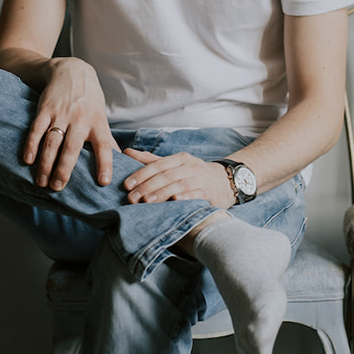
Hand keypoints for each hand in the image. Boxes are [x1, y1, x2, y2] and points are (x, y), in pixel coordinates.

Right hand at [23, 58, 118, 189]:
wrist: (71, 70)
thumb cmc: (89, 99)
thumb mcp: (101, 117)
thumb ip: (107, 140)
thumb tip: (123, 162)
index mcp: (97, 123)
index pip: (104, 146)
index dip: (105, 164)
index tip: (103, 182)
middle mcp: (80, 119)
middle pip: (72, 148)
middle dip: (64, 169)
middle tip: (58, 188)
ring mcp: (61, 114)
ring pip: (52, 142)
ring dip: (46, 163)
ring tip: (42, 182)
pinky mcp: (45, 109)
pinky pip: (36, 129)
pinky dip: (31, 145)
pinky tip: (28, 160)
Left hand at [121, 150, 235, 208]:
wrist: (227, 181)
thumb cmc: (194, 174)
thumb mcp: (174, 164)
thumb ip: (151, 160)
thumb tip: (126, 152)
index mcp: (179, 159)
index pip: (157, 165)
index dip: (141, 174)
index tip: (126, 184)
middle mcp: (190, 167)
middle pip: (166, 175)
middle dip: (147, 186)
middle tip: (132, 197)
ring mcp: (201, 179)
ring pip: (179, 185)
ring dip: (162, 193)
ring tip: (147, 201)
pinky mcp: (210, 192)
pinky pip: (197, 194)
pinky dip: (186, 197)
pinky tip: (175, 200)